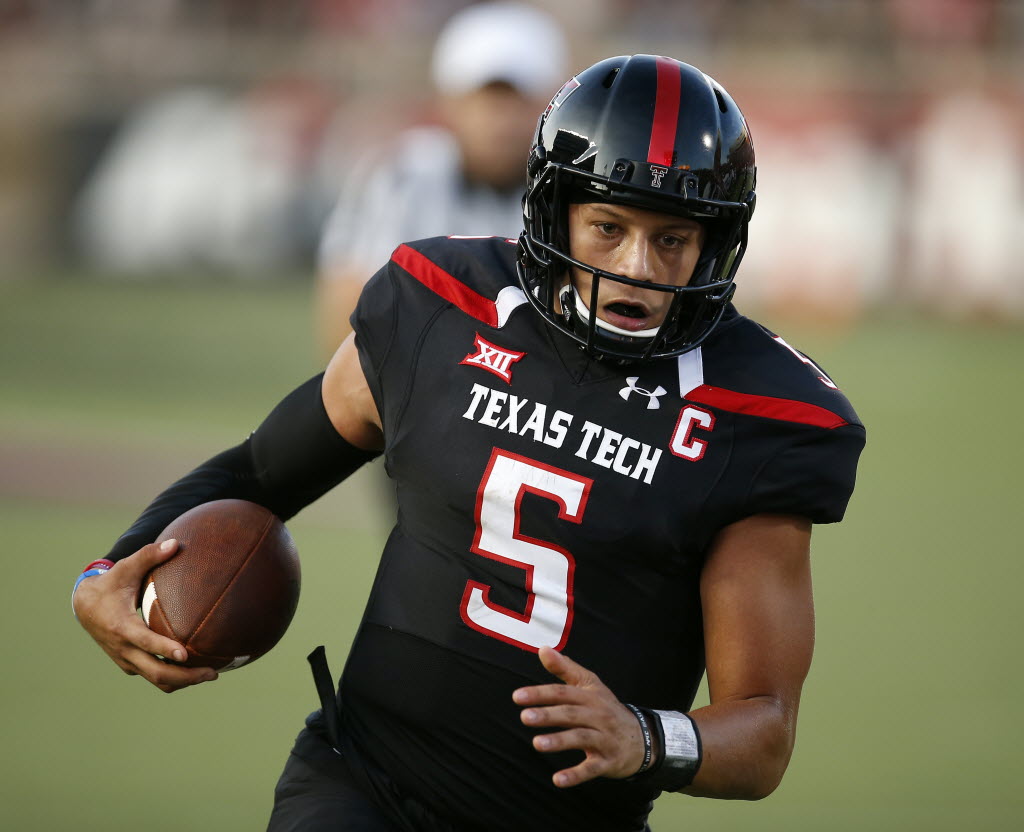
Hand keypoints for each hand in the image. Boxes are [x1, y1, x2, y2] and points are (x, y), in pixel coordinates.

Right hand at [73, 539, 217, 692]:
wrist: (84, 606)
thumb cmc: (110, 584)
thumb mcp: (126, 568)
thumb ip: (149, 555)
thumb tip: (175, 543)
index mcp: (122, 627)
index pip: (145, 642)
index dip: (165, 650)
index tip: (186, 654)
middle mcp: (123, 649)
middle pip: (155, 673)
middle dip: (185, 676)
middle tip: (213, 673)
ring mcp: (126, 659)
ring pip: (155, 680)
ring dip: (183, 682)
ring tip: (210, 674)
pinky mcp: (129, 663)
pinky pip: (152, 676)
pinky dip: (173, 678)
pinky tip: (195, 670)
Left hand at [512, 647, 644, 787]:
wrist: (643, 738)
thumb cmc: (607, 709)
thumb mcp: (590, 686)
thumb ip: (565, 668)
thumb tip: (542, 649)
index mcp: (591, 696)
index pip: (563, 692)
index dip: (540, 693)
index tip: (517, 696)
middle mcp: (598, 715)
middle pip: (571, 713)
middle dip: (548, 715)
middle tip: (525, 717)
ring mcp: (605, 739)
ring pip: (581, 738)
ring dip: (559, 741)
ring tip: (537, 744)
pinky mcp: (608, 761)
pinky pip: (591, 768)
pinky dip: (576, 775)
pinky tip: (558, 780)